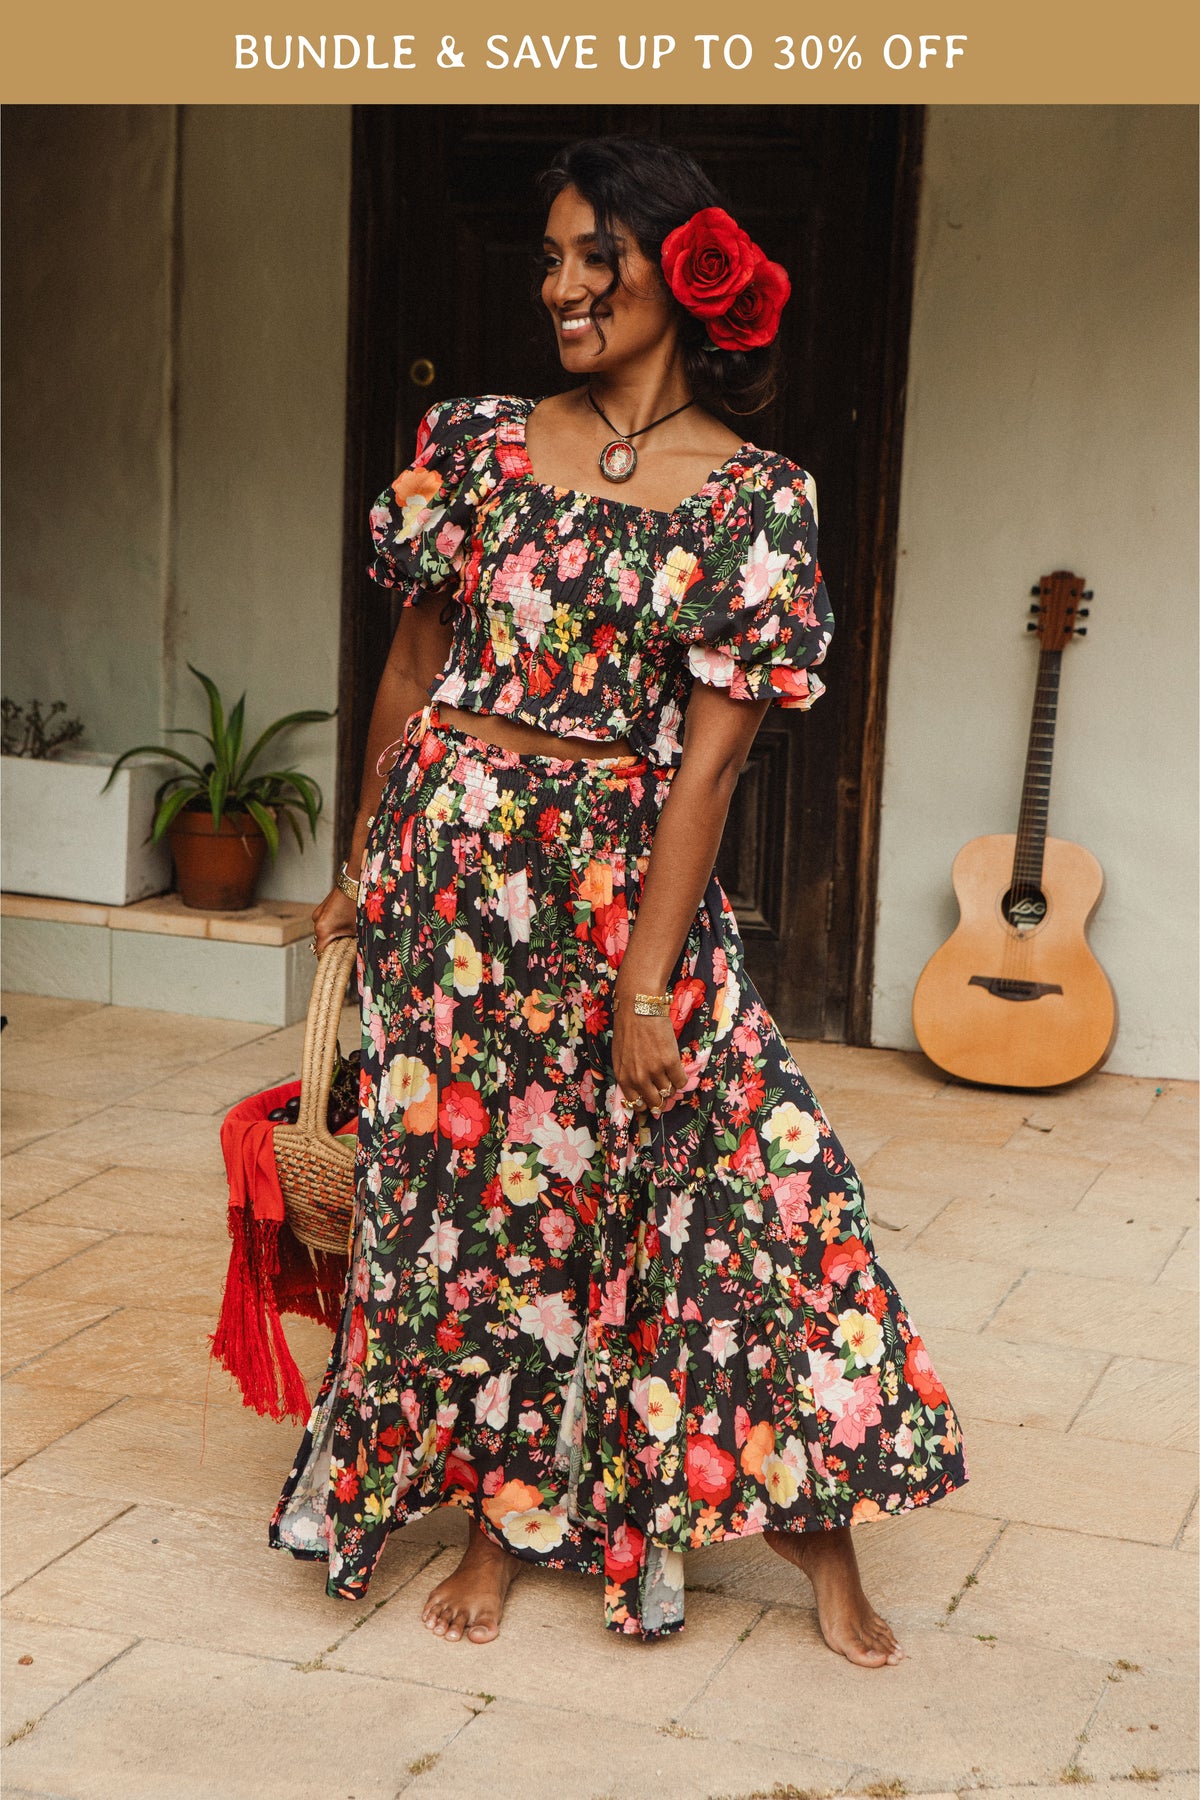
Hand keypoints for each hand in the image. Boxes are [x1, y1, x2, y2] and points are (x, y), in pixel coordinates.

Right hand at [311, 886, 355, 956]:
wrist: (355, 879)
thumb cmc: (357, 903)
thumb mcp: (358, 928)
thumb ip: (353, 944)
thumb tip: (358, 957)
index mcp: (323, 929)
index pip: (321, 953)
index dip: (331, 961)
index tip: (340, 966)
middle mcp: (317, 921)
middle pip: (323, 943)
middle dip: (335, 948)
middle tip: (349, 950)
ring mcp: (318, 913)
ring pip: (325, 933)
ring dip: (336, 936)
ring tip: (351, 934)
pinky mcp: (322, 908)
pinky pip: (326, 923)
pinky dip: (335, 927)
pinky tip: (348, 924)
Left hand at [612, 999, 687, 1117]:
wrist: (638, 1006)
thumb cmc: (627, 1027)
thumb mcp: (620, 1055)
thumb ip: (628, 1073)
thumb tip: (641, 1087)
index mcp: (623, 1076)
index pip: (635, 1104)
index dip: (645, 1104)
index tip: (651, 1100)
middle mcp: (638, 1078)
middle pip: (655, 1102)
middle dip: (661, 1100)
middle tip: (665, 1093)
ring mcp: (654, 1070)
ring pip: (669, 1092)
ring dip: (672, 1087)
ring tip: (671, 1077)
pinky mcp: (670, 1061)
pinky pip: (681, 1081)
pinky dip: (682, 1079)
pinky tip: (679, 1071)